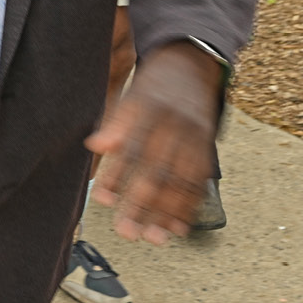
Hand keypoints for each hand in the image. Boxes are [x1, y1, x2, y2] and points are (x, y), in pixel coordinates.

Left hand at [84, 41, 223, 243]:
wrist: (191, 64)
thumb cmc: (151, 86)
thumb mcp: (128, 96)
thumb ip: (113, 123)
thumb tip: (94, 146)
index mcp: (149, 109)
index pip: (131, 148)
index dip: (116, 176)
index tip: (101, 200)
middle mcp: (176, 125)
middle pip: (157, 171)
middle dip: (141, 204)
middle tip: (127, 232)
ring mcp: (196, 137)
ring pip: (181, 181)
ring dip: (167, 213)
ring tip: (153, 238)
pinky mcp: (208, 148)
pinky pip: (200, 182)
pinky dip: (189, 206)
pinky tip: (177, 227)